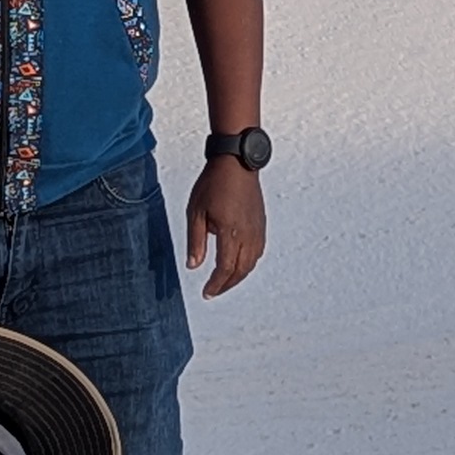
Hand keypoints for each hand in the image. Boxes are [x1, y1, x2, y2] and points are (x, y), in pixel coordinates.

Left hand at [185, 152, 264, 298]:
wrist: (237, 161)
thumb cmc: (214, 183)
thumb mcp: (196, 212)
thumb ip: (196, 241)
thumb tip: (193, 266)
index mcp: (230, 232)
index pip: (225, 268)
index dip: (215, 284)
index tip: (206, 292)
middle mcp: (248, 234)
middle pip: (240, 270)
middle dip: (227, 284)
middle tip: (213, 291)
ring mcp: (257, 229)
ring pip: (251, 263)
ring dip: (238, 276)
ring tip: (225, 280)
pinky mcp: (261, 223)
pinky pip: (258, 251)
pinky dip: (248, 263)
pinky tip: (240, 263)